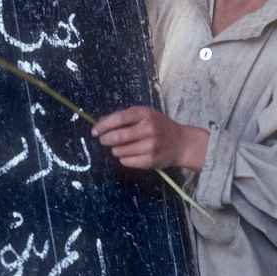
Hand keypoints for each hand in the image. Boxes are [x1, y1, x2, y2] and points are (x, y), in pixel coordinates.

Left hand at [91, 106, 208, 170]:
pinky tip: (130, 154)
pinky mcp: (151, 160)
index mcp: (145, 114)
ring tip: (121, 147)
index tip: (94, 131)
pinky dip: (123, 158)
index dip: (103, 125)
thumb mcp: (146, 114)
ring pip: (119, 151)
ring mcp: (150, 146)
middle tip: (103, 140)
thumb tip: (100, 123)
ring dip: (115, 150)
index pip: (118, 118)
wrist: (182, 143)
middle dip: (105, 140)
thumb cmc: (159, 126)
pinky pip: (126, 161)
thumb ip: (125, 117)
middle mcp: (149, 129)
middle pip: (117, 137)